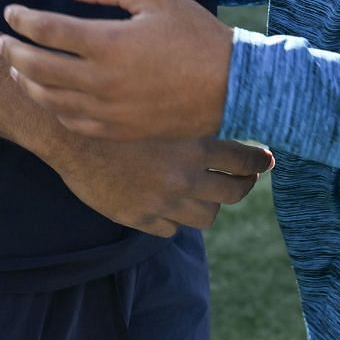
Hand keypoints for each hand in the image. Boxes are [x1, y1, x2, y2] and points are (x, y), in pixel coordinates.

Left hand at [0, 0, 234, 141]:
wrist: (231, 86)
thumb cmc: (196, 33)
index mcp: (108, 42)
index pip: (46, 29)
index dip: (22, 19)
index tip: (11, 11)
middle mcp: (100, 80)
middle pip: (37, 67)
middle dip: (13, 52)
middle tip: (2, 41)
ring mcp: (107, 110)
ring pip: (48, 98)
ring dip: (26, 81)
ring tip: (17, 69)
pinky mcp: (117, 130)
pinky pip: (70, 122)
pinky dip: (52, 107)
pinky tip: (50, 96)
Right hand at [49, 131, 271, 237]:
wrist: (72, 133)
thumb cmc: (119, 110)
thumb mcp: (165, 109)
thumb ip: (195, 119)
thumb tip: (229, 113)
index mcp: (195, 145)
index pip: (245, 160)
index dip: (260, 162)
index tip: (267, 161)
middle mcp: (184, 176)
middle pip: (234, 194)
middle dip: (244, 186)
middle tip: (246, 180)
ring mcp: (162, 201)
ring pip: (206, 217)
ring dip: (209, 206)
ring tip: (208, 195)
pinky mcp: (139, 217)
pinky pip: (170, 229)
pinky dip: (175, 219)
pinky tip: (172, 205)